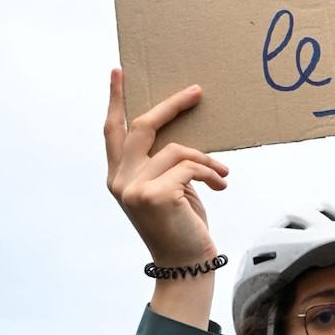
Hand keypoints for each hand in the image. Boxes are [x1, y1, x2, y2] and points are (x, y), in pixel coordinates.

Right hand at [104, 69, 228, 266]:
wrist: (185, 262)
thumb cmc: (181, 223)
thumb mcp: (169, 188)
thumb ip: (164, 163)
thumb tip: (183, 137)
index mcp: (118, 175)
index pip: (112, 130)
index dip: (115, 100)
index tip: (118, 72)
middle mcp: (119, 179)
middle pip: (142, 126)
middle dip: (171, 106)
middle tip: (196, 91)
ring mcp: (134, 187)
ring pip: (178, 149)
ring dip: (206, 160)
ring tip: (222, 175)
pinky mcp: (154, 194)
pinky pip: (191, 166)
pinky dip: (211, 173)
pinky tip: (221, 186)